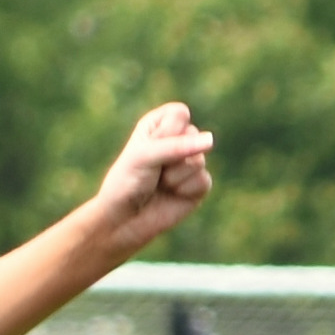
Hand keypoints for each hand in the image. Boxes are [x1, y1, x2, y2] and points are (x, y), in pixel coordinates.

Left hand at [86, 102, 215, 256]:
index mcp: (160, 124)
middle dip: (171, 157)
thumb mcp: (144, 156)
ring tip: (160, 184)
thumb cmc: (127, 183)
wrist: (123, 221)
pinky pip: (204, 180)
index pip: (180, 113)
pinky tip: (171, 195)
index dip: (166, 133)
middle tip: (152, 170)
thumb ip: (177, 145)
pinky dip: (185, 191)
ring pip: (199, 159)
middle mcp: (178, 139)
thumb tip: (211, 140)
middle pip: (194, 135)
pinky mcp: (199, 184)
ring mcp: (191, 162)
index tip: (148, 148)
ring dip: (175, 176)